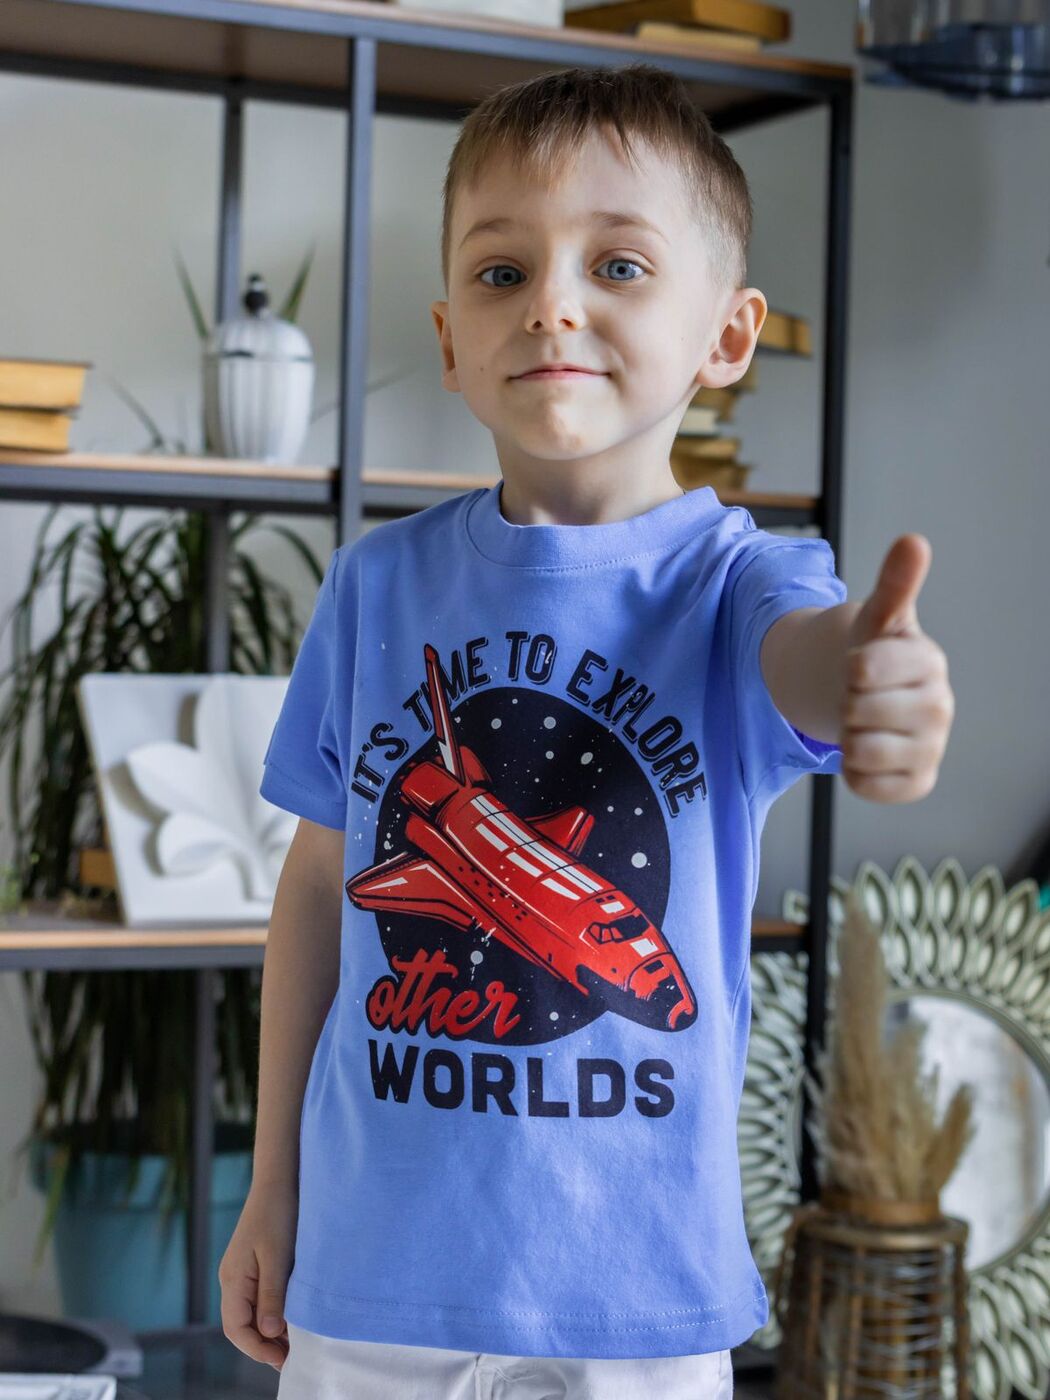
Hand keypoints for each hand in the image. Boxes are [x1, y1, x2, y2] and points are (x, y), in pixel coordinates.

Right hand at [219, 1179, 297, 1370]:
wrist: (279, 1178)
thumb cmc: (278, 1213)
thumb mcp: (277, 1256)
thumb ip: (272, 1295)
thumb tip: (271, 1333)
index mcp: (233, 1279)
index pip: (236, 1329)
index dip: (257, 1349)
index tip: (282, 1360)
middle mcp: (232, 1279)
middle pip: (241, 1326)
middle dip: (264, 1344)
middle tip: (293, 1356)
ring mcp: (242, 1272)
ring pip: (251, 1313)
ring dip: (270, 1330)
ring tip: (297, 1340)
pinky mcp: (255, 1265)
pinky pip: (259, 1298)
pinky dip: (274, 1312)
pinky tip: (293, 1315)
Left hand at [841, 534, 953, 802]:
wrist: (873, 697)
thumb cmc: (876, 652)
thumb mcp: (878, 618)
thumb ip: (893, 584)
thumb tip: (913, 541)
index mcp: (928, 662)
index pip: (862, 670)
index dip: (847, 668)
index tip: (858, 663)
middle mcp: (939, 707)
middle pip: (855, 713)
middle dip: (844, 703)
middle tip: (858, 695)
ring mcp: (932, 748)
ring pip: (857, 752)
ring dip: (845, 738)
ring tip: (862, 722)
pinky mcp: (918, 783)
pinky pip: (863, 785)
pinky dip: (853, 771)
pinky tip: (867, 751)